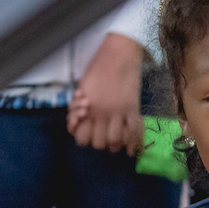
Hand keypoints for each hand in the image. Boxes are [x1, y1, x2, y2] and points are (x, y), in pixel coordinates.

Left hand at [68, 32, 145, 154]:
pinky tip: (131, 150)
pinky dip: (133, 143)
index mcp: (86, 108)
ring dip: (115, 145)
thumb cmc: (97, 70)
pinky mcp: (133, 109)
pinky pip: (134, 131)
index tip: (88, 135)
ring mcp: (118, 112)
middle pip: (99, 142)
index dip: (84, 139)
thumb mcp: (82, 89)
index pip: (82, 137)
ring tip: (116, 144)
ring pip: (115, 141)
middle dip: (99, 143)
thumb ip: (77, 108)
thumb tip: (74, 124)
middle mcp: (101, 113)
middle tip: (102, 138)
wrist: (118, 56)